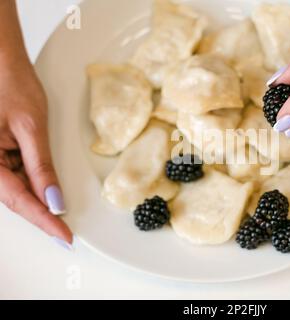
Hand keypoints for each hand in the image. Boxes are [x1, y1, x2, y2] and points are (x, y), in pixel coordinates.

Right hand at [0, 1, 71, 247]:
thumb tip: (54, 200)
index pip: (20, 200)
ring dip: (37, 202)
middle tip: (65, 234)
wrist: (1, 62)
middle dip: (41, 216)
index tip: (64, 236)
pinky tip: (48, 193)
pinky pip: (13, 176)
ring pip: (14, 190)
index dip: (44, 221)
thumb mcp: (31, 128)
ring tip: (61, 219)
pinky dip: (33, 185)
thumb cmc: (10, 84)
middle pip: (15, 199)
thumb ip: (41, 167)